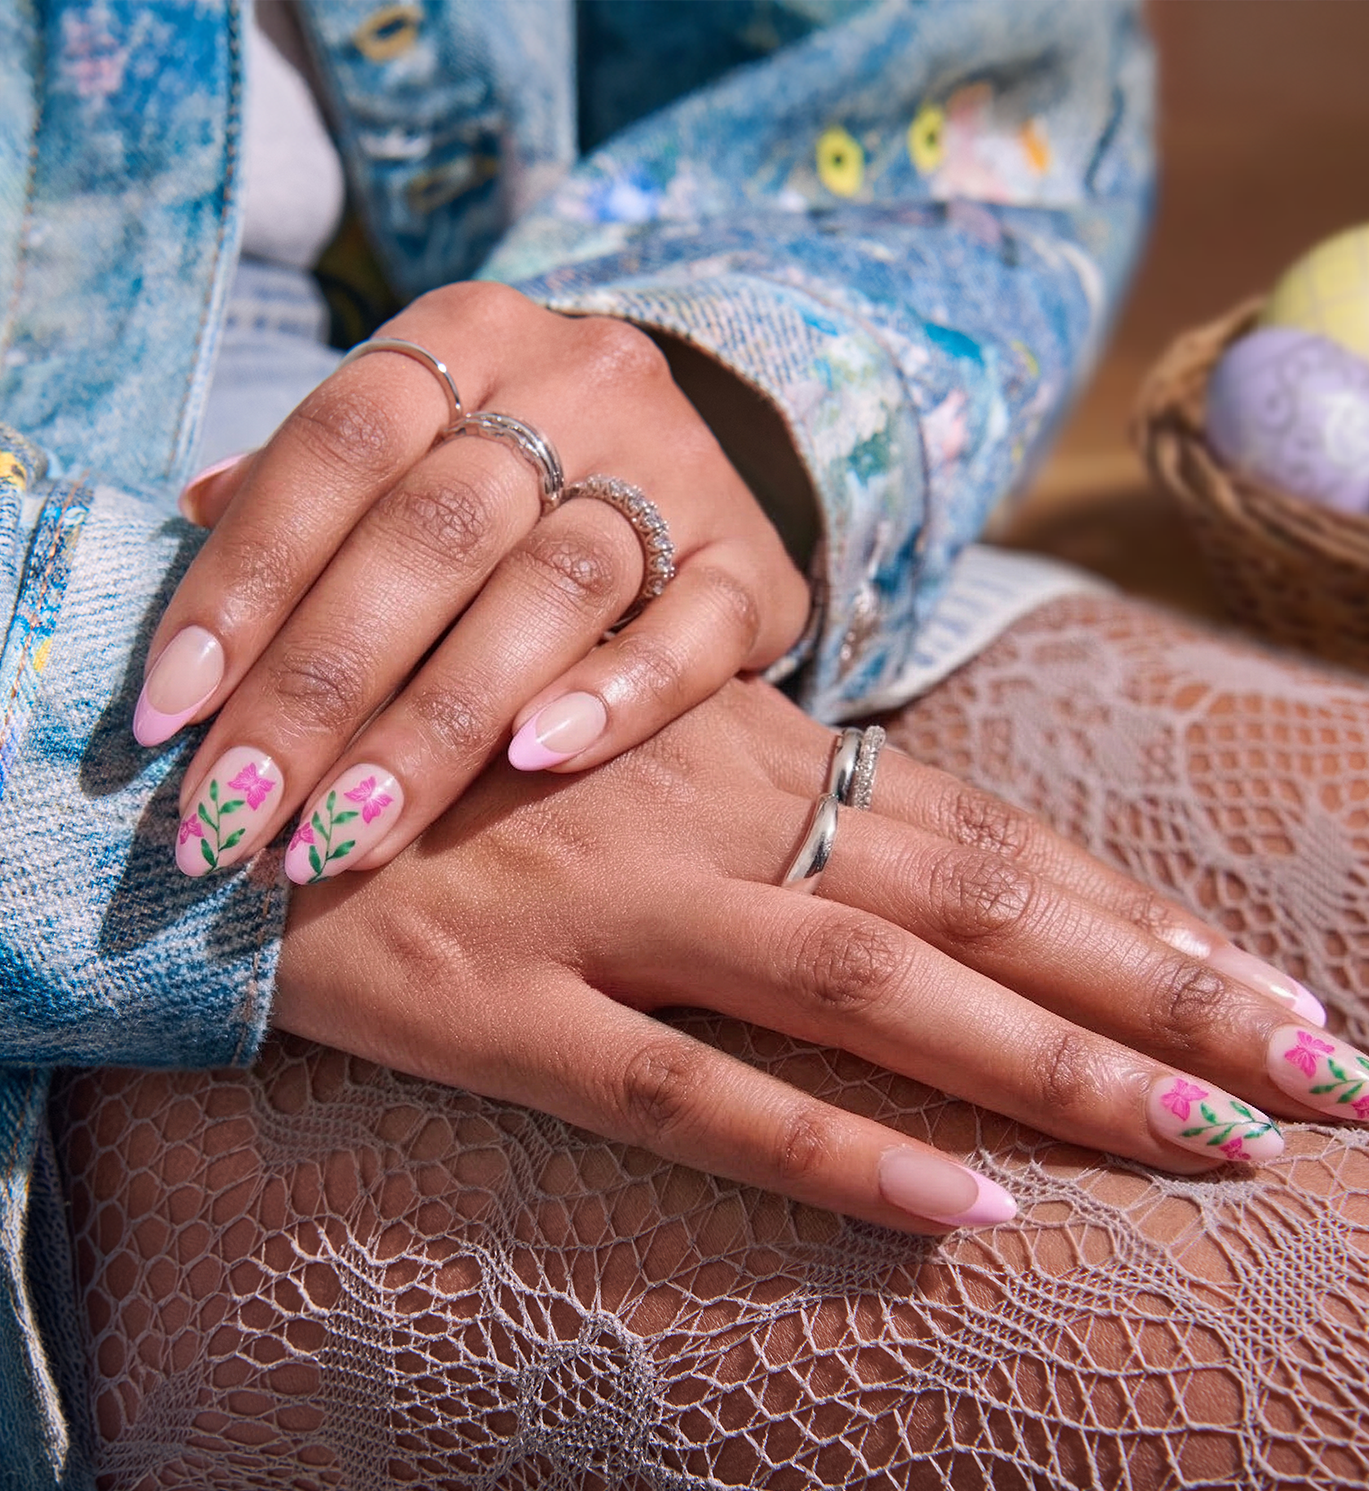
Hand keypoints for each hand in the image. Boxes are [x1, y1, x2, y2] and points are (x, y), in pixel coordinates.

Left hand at [135, 283, 809, 881]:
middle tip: (239, 818)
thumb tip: (193, 519)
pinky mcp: (755, 564)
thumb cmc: (520, 485)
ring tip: (347, 834)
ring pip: (557, 586)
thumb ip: (315, 485)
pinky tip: (534, 762)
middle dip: (320, 688)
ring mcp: (680, 470)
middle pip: (436, 530)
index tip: (168, 714)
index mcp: (470, 333)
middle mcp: (579, 382)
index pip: (338, 441)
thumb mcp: (418, 448)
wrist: (697, 479)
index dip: (245, 579)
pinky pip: (695, 630)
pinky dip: (615, 695)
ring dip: (439, 723)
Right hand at [273, 678, 1368, 1234]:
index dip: (1140, 913)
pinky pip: (691, 1091)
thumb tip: (918, 866)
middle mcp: (705, 813)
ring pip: (869, 988)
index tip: (1281, 993)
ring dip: (1047, 1064)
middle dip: (1162, 990)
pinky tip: (961, 1211)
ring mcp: (610, 907)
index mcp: (744, 751)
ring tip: (1212, 1140)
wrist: (237, 756)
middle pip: (977, 905)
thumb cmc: (449, 755)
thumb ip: (774, 804)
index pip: (985, 836)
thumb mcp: (633, 753)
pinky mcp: (504, 1005)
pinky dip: (831, 1149)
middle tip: (1330, 1077)